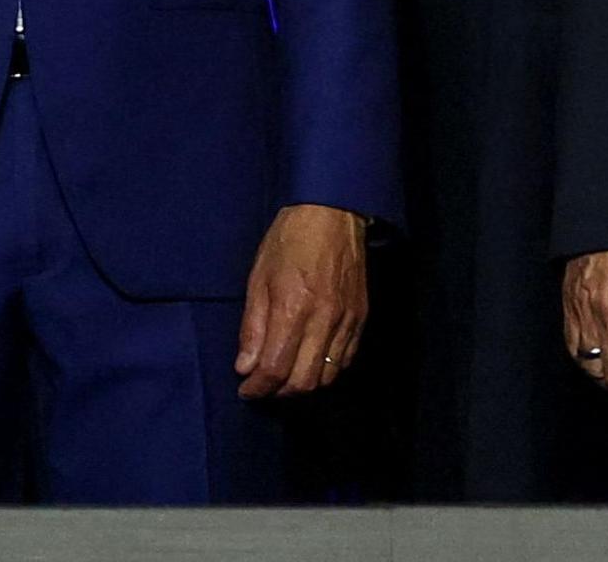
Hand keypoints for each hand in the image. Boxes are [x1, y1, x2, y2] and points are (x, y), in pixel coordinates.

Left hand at [235, 203, 367, 397]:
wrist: (332, 215)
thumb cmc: (287, 241)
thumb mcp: (258, 278)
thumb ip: (252, 326)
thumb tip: (245, 367)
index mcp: (293, 307)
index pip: (275, 367)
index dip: (258, 388)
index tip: (246, 391)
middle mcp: (323, 320)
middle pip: (304, 381)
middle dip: (279, 393)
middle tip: (263, 389)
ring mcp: (347, 321)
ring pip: (327, 376)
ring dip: (303, 385)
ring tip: (284, 378)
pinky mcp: (361, 319)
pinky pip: (345, 361)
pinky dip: (326, 372)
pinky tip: (310, 364)